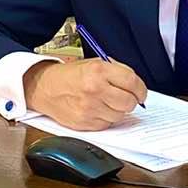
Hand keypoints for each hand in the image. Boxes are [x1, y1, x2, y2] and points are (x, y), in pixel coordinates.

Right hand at [23, 59, 147, 130]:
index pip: (133, 83)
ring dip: (118, 110)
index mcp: (99, 71)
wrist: (45, 88)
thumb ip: (118, 72)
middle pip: (129, 103)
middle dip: (131, 101)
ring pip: (119, 116)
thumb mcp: (95, 63)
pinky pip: (107, 124)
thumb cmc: (71, 75)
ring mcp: (89, 108)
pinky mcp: (84, 123)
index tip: (141, 93)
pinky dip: (106, 118)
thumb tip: (137, 87)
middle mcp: (94, 90)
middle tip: (126, 97)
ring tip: (107, 102)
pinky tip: (97, 109)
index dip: (141, 90)